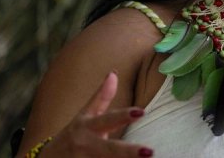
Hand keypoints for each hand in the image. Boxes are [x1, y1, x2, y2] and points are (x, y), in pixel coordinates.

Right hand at [38, 71, 153, 156]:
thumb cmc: (73, 134)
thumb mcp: (84, 115)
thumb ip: (101, 98)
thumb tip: (114, 74)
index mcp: (87, 127)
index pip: (108, 120)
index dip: (124, 116)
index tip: (141, 112)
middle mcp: (85, 145)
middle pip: (109, 150)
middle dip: (128, 152)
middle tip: (150, 152)